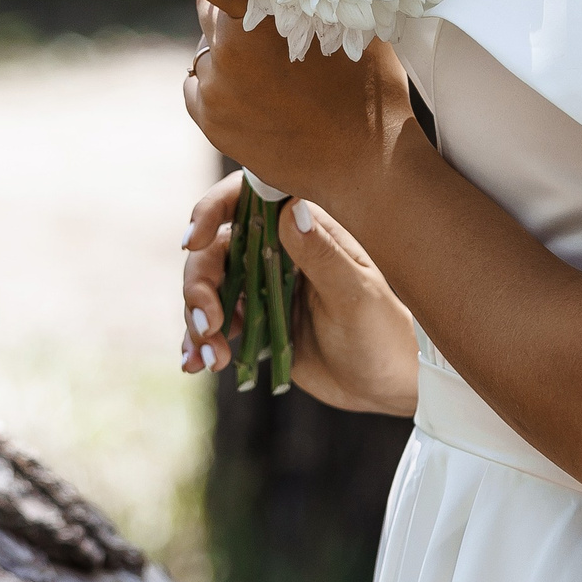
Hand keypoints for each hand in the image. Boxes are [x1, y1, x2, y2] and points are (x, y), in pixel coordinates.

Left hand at [174, 0, 413, 217]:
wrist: (364, 164)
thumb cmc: (368, 89)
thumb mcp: (349, 24)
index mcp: (259, 12)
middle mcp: (227, 47)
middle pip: (208, 7)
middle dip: (230, 8)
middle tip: (262, 20)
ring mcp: (215, 87)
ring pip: (205, 50)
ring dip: (225, 50)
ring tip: (267, 67)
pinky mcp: (209, 121)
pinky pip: (197, 86)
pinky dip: (217, 85)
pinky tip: (253, 93)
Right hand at [178, 171, 419, 415]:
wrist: (389, 383)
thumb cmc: (385, 331)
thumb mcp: (356, 296)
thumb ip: (323, 256)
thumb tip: (291, 209)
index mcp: (307, 229)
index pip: (246, 199)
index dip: (210, 211)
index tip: (192, 242)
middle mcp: (280, 250)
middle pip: (216, 249)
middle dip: (200, 284)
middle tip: (209, 324)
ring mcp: (265, 286)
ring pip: (210, 288)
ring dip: (197, 320)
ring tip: (212, 357)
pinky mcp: (258, 321)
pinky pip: (216, 324)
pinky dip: (200, 342)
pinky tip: (197, 364)